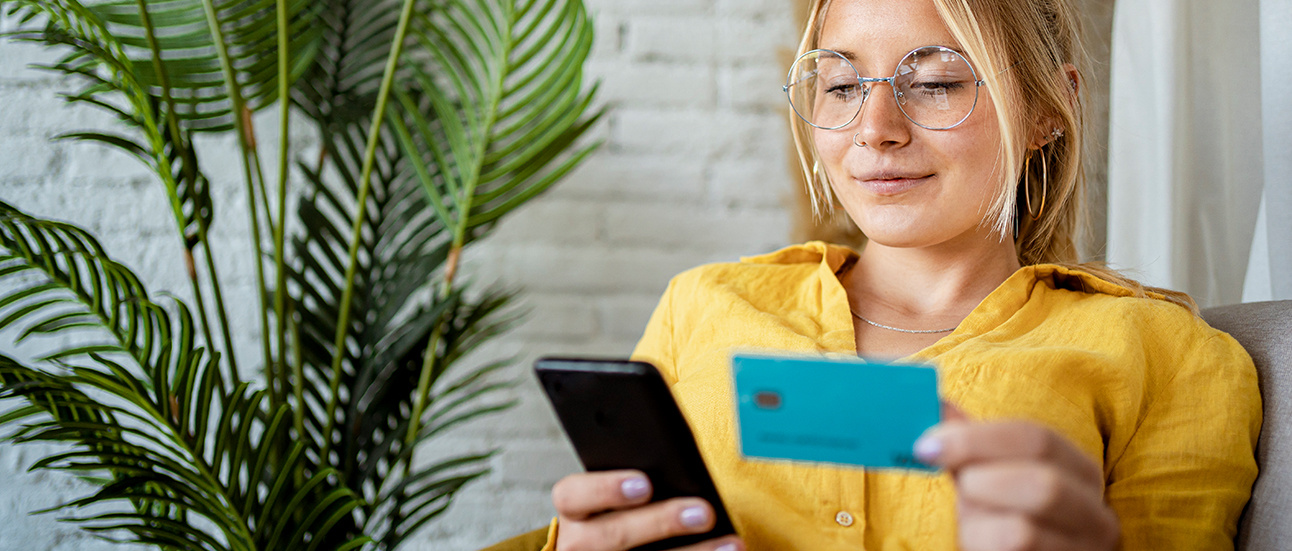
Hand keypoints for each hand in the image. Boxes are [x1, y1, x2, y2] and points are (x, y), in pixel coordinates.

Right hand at [551, 470, 743, 550]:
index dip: (606, 488)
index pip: (573, 495)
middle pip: (613, 535)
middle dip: (661, 522)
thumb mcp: (606, 500)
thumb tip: (676, 462)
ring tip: (730, 543)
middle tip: (703, 512)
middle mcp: (578, 544)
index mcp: (573, 512)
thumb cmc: (611, 518)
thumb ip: (630, 482)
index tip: (644, 484)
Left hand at [915, 405, 1118, 550]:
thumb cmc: (1004, 518)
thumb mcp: (992, 475)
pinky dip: (980, 547)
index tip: (927, 445)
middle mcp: (1096, 515)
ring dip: (979, 523)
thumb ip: (972, 444)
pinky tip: (981, 544)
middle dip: (982, 482)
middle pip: (1044, 486)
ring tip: (971, 522)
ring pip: (1023, 532)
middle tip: (958, 487)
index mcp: (1080, 471)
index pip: (1037, 439)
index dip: (976, 438)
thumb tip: (938, 402)